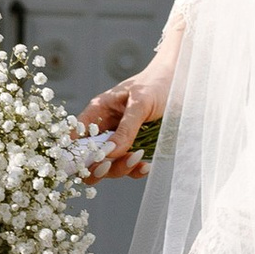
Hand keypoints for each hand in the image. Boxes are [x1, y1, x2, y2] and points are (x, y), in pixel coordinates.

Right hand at [79, 43, 175, 176]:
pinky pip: (129, 167)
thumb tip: (109, 152)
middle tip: (109, 165)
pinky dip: (135, 170)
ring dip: (120, 168)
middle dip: (96, 166)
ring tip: (138, 158)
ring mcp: (119, 141)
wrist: (182, 83)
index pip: (75, 137)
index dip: (72, 154)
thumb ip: (125, 128)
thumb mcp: (140, 103)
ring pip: (108, 166)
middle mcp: (105, 129)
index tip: (81, 164)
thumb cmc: (157, 84)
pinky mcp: (135, 148)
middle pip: (89, 158)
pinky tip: (145, 166)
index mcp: (98, 113)